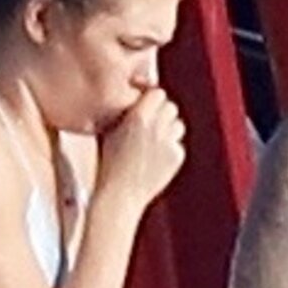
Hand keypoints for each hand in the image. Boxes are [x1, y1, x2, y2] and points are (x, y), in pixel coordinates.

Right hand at [101, 90, 185, 205]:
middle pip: (171, 107)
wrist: (120, 194)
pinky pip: (177, 145)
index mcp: (138, 117)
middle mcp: (156, 127)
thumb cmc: (109, 162)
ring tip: (153, 144)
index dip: (153, 99)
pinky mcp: (177, 156)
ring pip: (178, 125)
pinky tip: (154, 160)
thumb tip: (141, 96)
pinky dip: (169, 150)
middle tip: (152, 125)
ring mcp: (169, 142)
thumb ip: (127, 111)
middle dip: (163, 113)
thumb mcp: (110, 130)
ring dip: (169, 130)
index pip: (158, 93)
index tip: (148, 105)